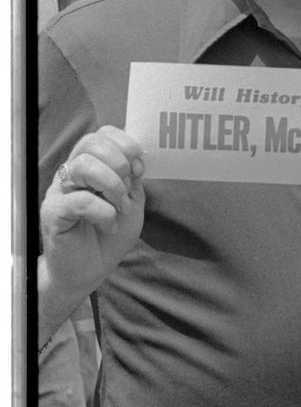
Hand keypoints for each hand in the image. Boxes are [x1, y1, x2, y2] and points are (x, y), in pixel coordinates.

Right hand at [40, 126, 145, 320]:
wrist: (91, 271)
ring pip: (83, 165)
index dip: (125, 145)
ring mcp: (60, 192)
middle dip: (119, 163)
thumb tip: (135, 162)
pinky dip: (103, 212)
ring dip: (112, 186)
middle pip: (90, 143)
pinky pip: (79, 200)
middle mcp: (72, 174)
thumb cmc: (109, 236)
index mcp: (91, 166)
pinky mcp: (53, 213)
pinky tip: (109, 226)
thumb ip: (133, 180)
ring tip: (121, 208)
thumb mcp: (132, 204)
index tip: (139, 169)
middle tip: (128, 190)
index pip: (102, 134)